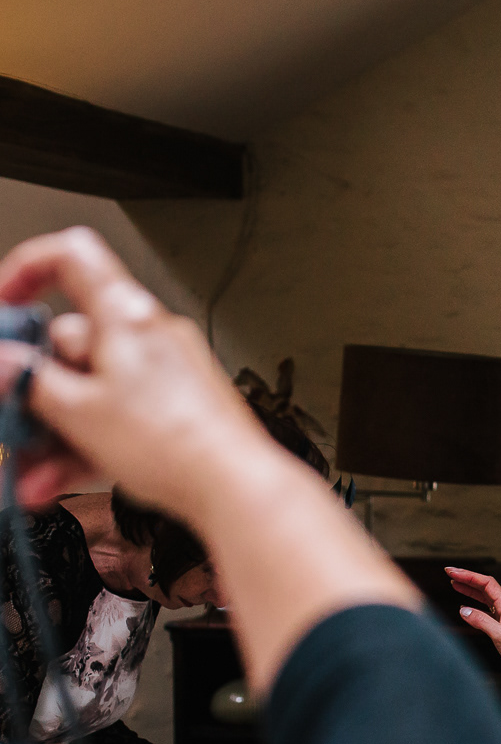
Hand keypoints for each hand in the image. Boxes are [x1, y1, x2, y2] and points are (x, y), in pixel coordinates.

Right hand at [0, 228, 273, 512]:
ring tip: (31, 468)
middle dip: (34, 387)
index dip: (27, 269)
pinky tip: (57, 478)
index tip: (5, 304)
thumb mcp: (78, 410)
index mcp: (126, 314)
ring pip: (91, 389)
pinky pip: (117, 415)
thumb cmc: (176, 442)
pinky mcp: (175, 409)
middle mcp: (150, 335)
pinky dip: (86, 442)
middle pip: (71, 342)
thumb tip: (2, 360)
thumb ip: (28, 379)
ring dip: (53, 429)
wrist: (234, 487)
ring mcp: (165, 373)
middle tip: (14, 414)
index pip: (72, 256)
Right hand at [446, 567, 500, 680]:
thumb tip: (463, 610)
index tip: (452, 571)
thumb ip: (481, 621)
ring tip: (454, 584)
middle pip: (485, 587)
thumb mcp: (499, 635)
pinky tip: (464, 608)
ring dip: (469, 590)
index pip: (486, 583)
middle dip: (467, 579)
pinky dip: (473, 607)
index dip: (469, 575)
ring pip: (484, 598)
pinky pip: (485, 611)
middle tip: (449, 573)